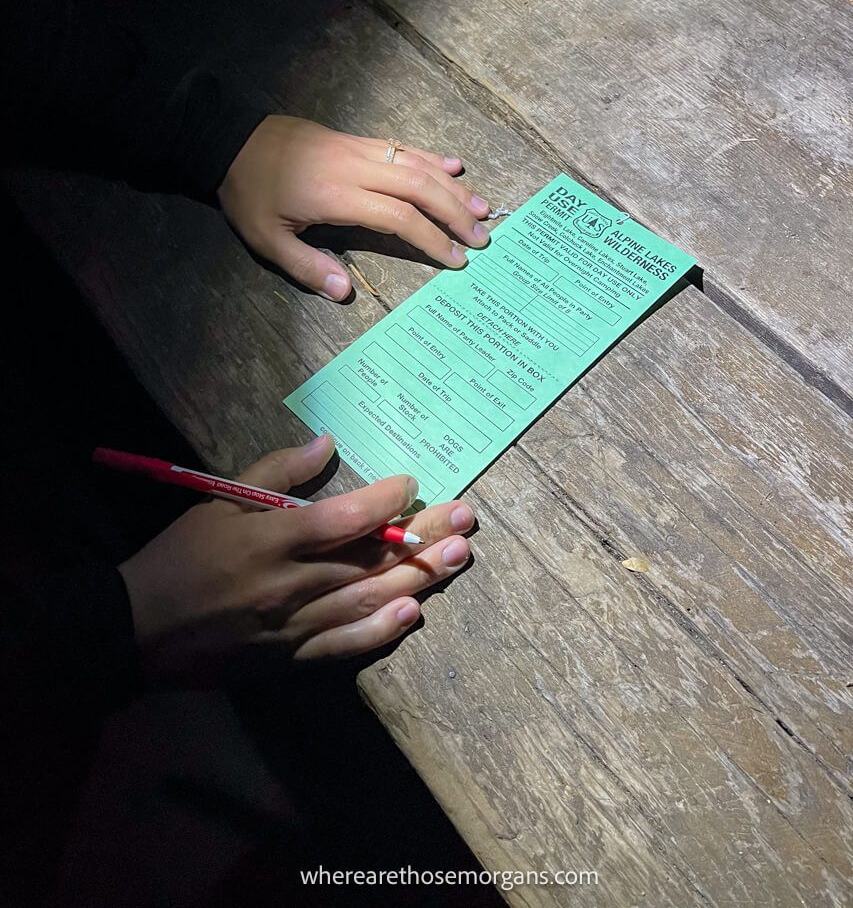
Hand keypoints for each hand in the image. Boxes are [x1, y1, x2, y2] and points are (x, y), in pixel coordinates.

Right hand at [118, 434, 473, 670]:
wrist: (137, 630)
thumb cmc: (181, 555)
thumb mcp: (219, 499)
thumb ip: (275, 472)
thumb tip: (328, 442)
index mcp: (270, 538)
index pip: (342, 518)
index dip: (383, 501)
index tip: (412, 483)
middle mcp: (290, 583)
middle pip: (368, 559)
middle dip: (422, 537)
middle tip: (467, 520)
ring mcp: (293, 625)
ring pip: (367, 599)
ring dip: (418, 578)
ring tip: (458, 557)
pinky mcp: (289, 658)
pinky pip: (344, 645)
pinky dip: (380, 630)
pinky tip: (415, 613)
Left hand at [218, 116, 491, 298]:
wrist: (230, 139)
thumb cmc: (249, 193)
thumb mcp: (265, 238)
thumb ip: (306, 266)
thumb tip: (344, 292)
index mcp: (337, 194)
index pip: (398, 217)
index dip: (431, 238)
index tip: (456, 259)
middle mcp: (356, 167)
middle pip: (419, 186)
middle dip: (455, 212)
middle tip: (483, 237)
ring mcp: (358, 148)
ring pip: (416, 163)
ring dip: (453, 186)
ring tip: (482, 207)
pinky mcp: (356, 139)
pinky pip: (402, 146)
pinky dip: (432, 156)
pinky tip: (455, 165)